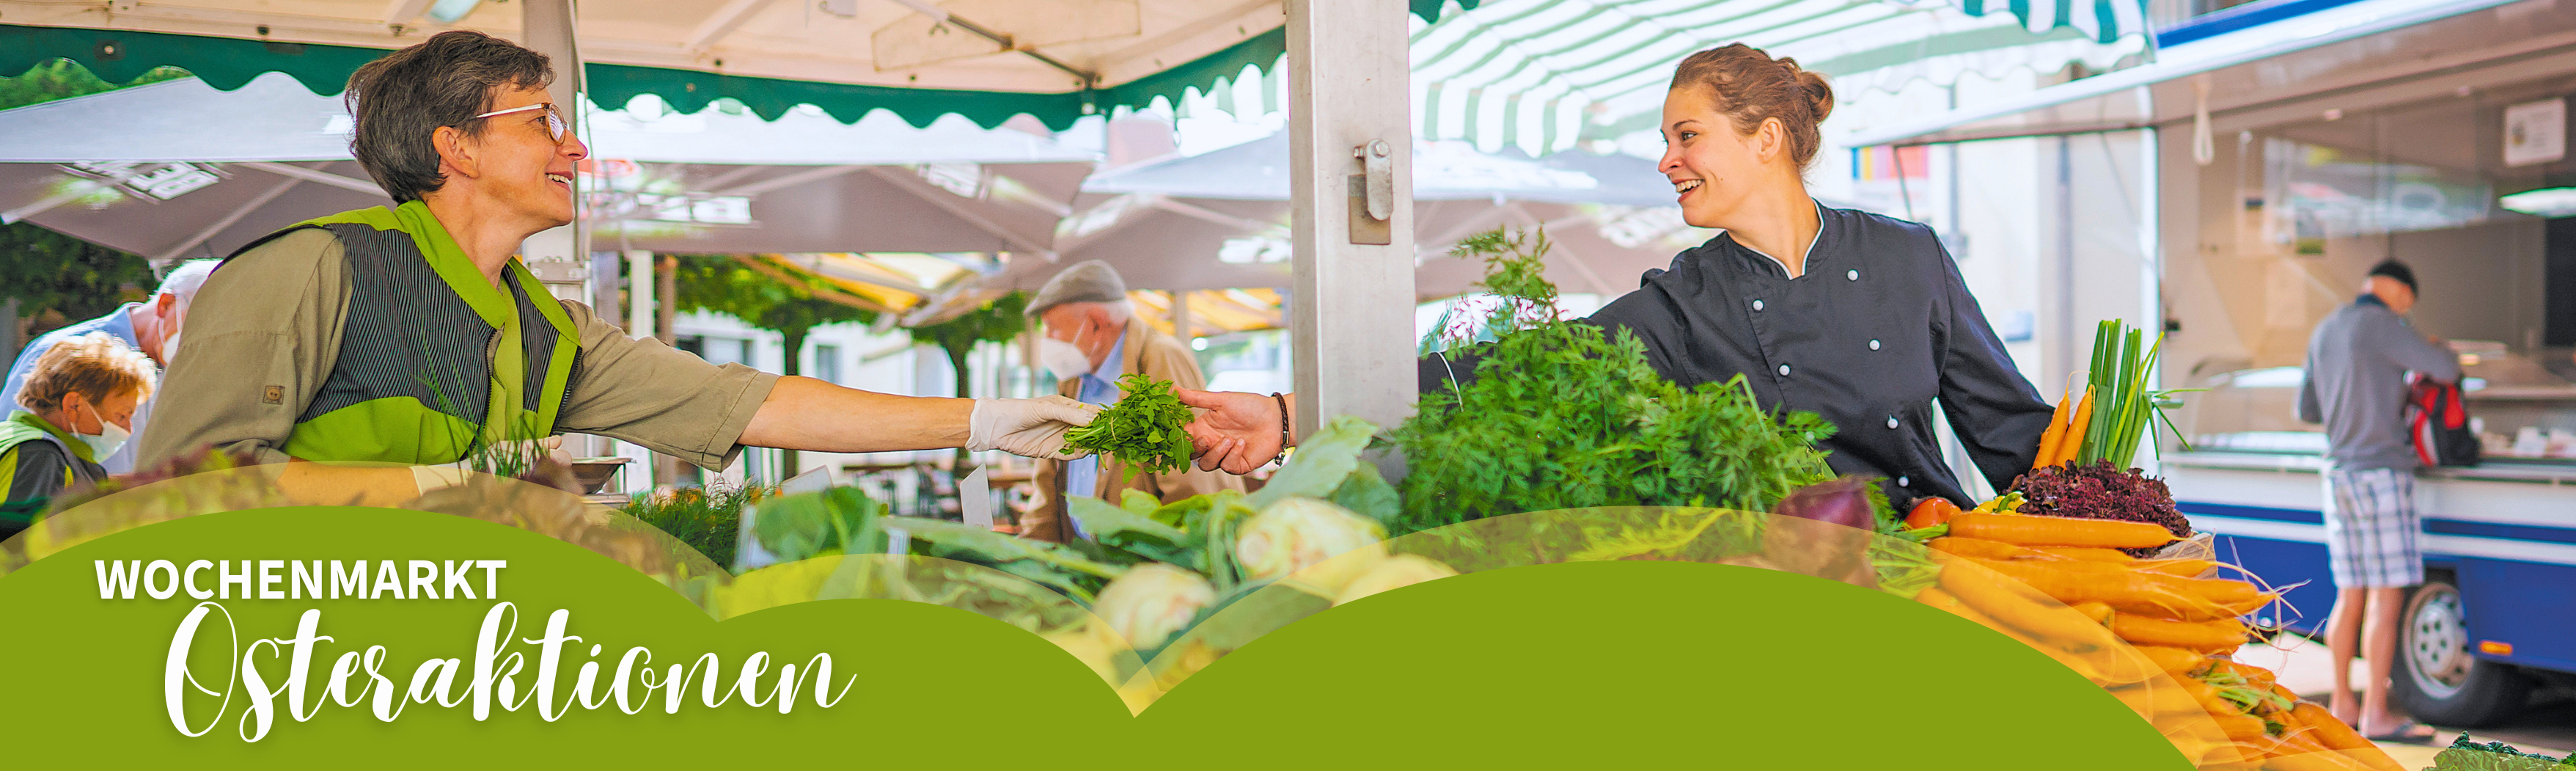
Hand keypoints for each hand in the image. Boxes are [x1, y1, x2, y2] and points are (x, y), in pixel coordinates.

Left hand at [967, 396, 1102, 457]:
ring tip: (1104, 446)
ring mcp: (1061, 438)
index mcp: (1067, 408)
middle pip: (1091, 429)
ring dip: (1093, 445)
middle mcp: (1067, 423)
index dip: (1103, 417)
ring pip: (1084, 443)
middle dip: (1102, 433)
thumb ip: (1069, 414)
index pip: (1091, 412)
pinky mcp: (1053, 452)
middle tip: (1114, 437)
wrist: (997, 427)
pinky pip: (1072, 455)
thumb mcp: (1046, 408)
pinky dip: (1080, 455)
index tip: (1116, 421)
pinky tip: (1086, 453)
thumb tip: (1093, 418)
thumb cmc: (1020, 410)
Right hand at [1175, 388, 1286, 474]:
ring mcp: (1224, 456)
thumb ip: (1196, 398)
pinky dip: (1232, 455)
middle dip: (1195, 450)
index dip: (1177, 438)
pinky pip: (1226, 467)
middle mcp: (1212, 443)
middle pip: (1191, 456)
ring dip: (1216, 453)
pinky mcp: (1237, 465)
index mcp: (1204, 428)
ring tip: (1230, 439)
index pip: (1183, 437)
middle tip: (1206, 440)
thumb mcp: (1221, 400)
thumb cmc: (1250, 406)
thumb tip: (1173, 388)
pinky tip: (1242, 444)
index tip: (1175, 433)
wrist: (1277, 418)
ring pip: (1206, 465)